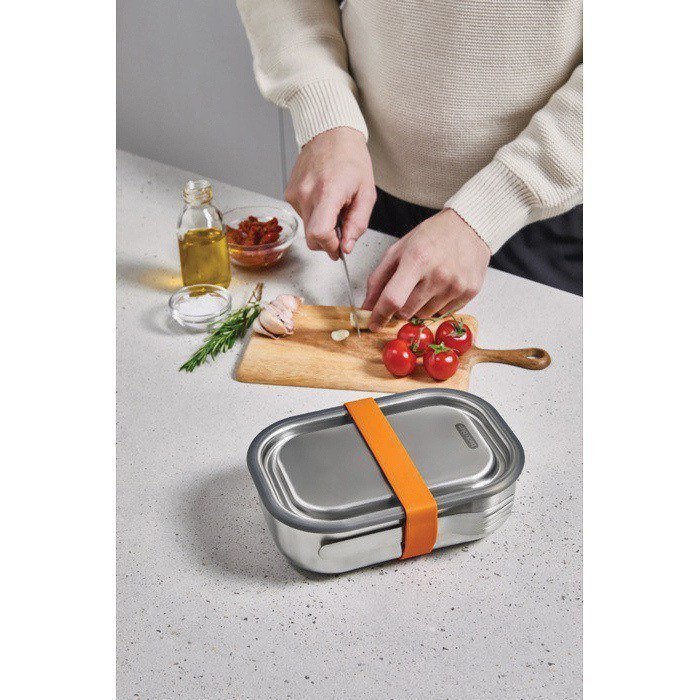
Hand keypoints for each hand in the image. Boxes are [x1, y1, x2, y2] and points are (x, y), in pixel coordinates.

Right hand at [284, 127, 375, 260]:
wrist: (330, 133)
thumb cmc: (351, 159)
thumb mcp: (367, 193)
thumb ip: (358, 223)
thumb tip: (347, 246)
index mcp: (328, 192)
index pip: (319, 233)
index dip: (330, 246)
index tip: (339, 248)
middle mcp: (307, 193)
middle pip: (311, 238)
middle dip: (327, 242)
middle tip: (340, 232)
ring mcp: (295, 193)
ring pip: (307, 228)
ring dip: (321, 226)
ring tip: (334, 206)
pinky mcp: (289, 193)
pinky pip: (302, 215)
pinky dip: (314, 215)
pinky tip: (323, 199)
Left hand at [362, 209, 489, 330]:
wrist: (470, 227)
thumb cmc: (432, 236)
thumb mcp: (399, 250)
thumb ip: (378, 278)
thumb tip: (367, 306)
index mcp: (417, 259)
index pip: (393, 298)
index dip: (379, 315)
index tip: (374, 323)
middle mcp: (439, 275)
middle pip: (407, 311)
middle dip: (400, 306)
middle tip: (406, 289)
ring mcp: (456, 285)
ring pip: (424, 315)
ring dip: (420, 305)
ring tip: (428, 283)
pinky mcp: (470, 292)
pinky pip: (444, 313)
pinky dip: (437, 304)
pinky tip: (442, 286)